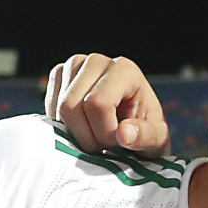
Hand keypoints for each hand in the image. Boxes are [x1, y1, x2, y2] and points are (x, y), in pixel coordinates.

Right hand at [44, 54, 171, 156]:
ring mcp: (74, 66)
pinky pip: (50, 108)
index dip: (104, 133)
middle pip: (71, 106)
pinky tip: (82, 129)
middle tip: (104, 146)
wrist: (132, 126)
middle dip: (87, 137)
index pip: (98, 104)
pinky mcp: (59, 76)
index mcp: (124, 70)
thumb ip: (146, 137)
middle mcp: (96, 61)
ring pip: (60, 109)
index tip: (117, 144)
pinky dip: (64, 127)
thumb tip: (124, 133)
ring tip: (95, 137)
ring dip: (75, 134)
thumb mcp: (157, 140)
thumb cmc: (146, 131)